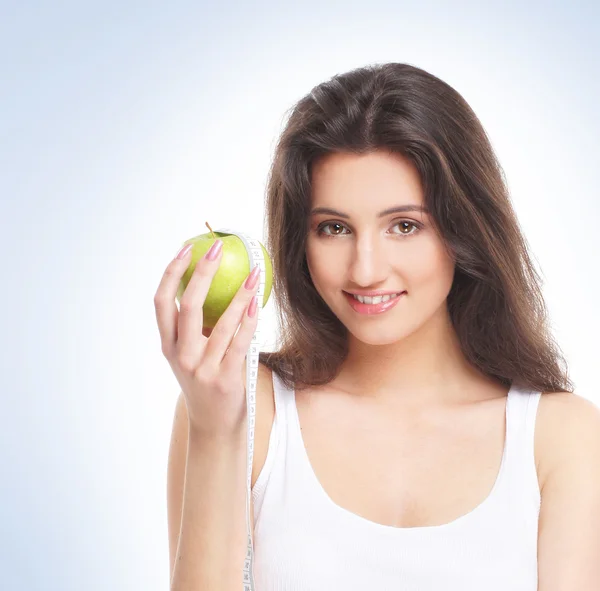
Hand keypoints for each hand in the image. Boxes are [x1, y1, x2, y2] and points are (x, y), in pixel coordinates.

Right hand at [154, 241, 261, 438]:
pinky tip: (258, 303)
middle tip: (218, 248)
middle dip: (202, 272)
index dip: (171, 273)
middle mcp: (180, 355)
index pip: (161, 302)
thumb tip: (212, 284)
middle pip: (187, 305)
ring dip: (238, 295)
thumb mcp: (191, 355)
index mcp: (168, 345)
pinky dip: (249, 321)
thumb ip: (195, 327)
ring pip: (219, 322)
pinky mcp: (224, 380)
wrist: (213, 426)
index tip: (185, 248)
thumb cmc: (205, 382)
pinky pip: (239, 343)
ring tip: (253, 273)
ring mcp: (201, 369)